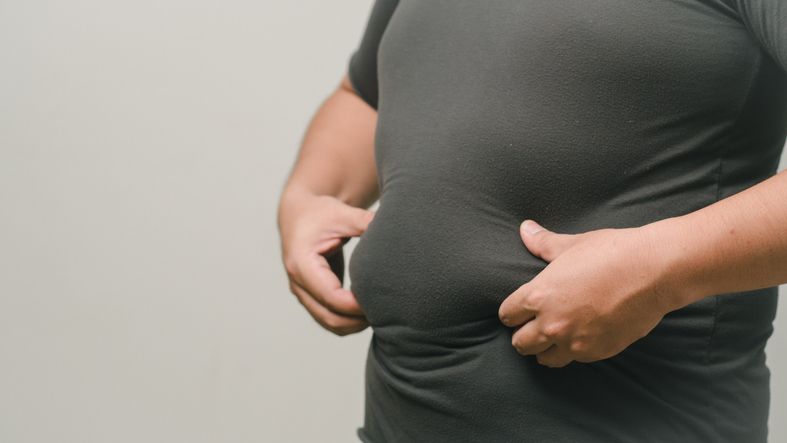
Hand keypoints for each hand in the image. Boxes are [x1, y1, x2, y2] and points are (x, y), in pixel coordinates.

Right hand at [278, 192, 374, 335]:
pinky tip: (369, 309)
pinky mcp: (310, 296)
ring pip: (329, 323)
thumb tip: (396, 228)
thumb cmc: (319, 213)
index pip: (332, 297)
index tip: (382, 301)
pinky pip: (329, 318)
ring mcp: (302, 293)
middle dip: (359, 320)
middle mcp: (298, 283)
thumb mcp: (342, 214)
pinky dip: (349, 320)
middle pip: (330, 318)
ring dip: (355, 324)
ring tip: (380, 312)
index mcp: (302, 264)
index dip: (357, 305)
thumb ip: (365, 222)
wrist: (297, 214)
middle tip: (388, 312)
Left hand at [498, 219, 675, 367]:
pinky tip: (578, 338)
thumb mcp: (572, 245)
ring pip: (545, 359)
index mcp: (539, 296)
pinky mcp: (598, 352)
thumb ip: (543, 243)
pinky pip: (574, 359)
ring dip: (545, 349)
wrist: (654, 271)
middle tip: (531, 326)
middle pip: (521, 343)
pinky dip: (572, 351)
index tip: (517, 310)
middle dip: (523, 335)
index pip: (508, 315)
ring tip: (551, 338)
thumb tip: (525, 229)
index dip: (511, 312)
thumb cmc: (612, 252)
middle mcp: (552, 323)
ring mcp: (575, 341)